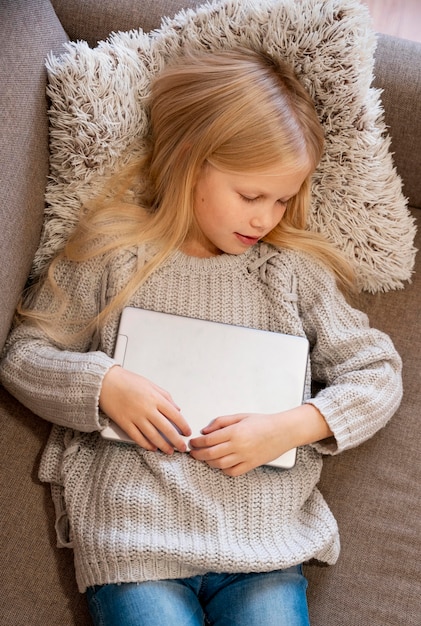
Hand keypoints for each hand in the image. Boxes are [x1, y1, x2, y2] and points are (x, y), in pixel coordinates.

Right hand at [99, 365, 190, 453]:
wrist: (106, 382)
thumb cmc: (128, 381)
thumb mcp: (151, 385)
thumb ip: (166, 397)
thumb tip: (177, 409)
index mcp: (156, 398)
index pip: (175, 415)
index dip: (183, 426)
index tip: (187, 432)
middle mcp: (147, 409)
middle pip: (166, 429)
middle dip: (176, 440)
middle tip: (182, 446)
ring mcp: (136, 417)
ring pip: (153, 436)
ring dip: (163, 445)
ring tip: (169, 451)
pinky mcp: (125, 423)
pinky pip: (137, 437)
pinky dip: (146, 444)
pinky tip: (152, 448)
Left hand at [189, 404, 332, 476]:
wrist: (283, 431)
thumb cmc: (263, 422)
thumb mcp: (240, 416)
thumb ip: (221, 422)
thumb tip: (205, 430)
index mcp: (234, 432)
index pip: (208, 440)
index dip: (197, 443)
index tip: (192, 443)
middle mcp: (238, 446)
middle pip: (210, 454)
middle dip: (198, 454)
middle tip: (192, 453)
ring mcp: (245, 457)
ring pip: (219, 464)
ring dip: (208, 462)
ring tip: (203, 458)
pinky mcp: (251, 465)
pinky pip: (232, 472)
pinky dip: (223, 470)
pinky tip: (220, 465)